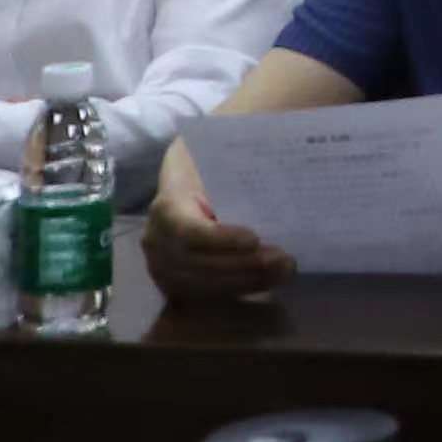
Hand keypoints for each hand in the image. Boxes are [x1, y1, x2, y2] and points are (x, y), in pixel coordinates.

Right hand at [146, 149, 292, 302]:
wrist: (190, 179)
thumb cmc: (210, 167)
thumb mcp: (219, 154)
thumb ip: (244, 156)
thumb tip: (279, 145)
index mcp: (167, 205)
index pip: (187, 230)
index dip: (219, 240)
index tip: (255, 237)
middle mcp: (156, 239)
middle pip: (197, 263)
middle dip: (243, 265)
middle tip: (285, 258)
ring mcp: (161, 265)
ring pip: (202, 285)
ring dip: (247, 281)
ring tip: (285, 269)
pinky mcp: (175, 283)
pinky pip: (205, 296)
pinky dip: (240, 290)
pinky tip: (270, 280)